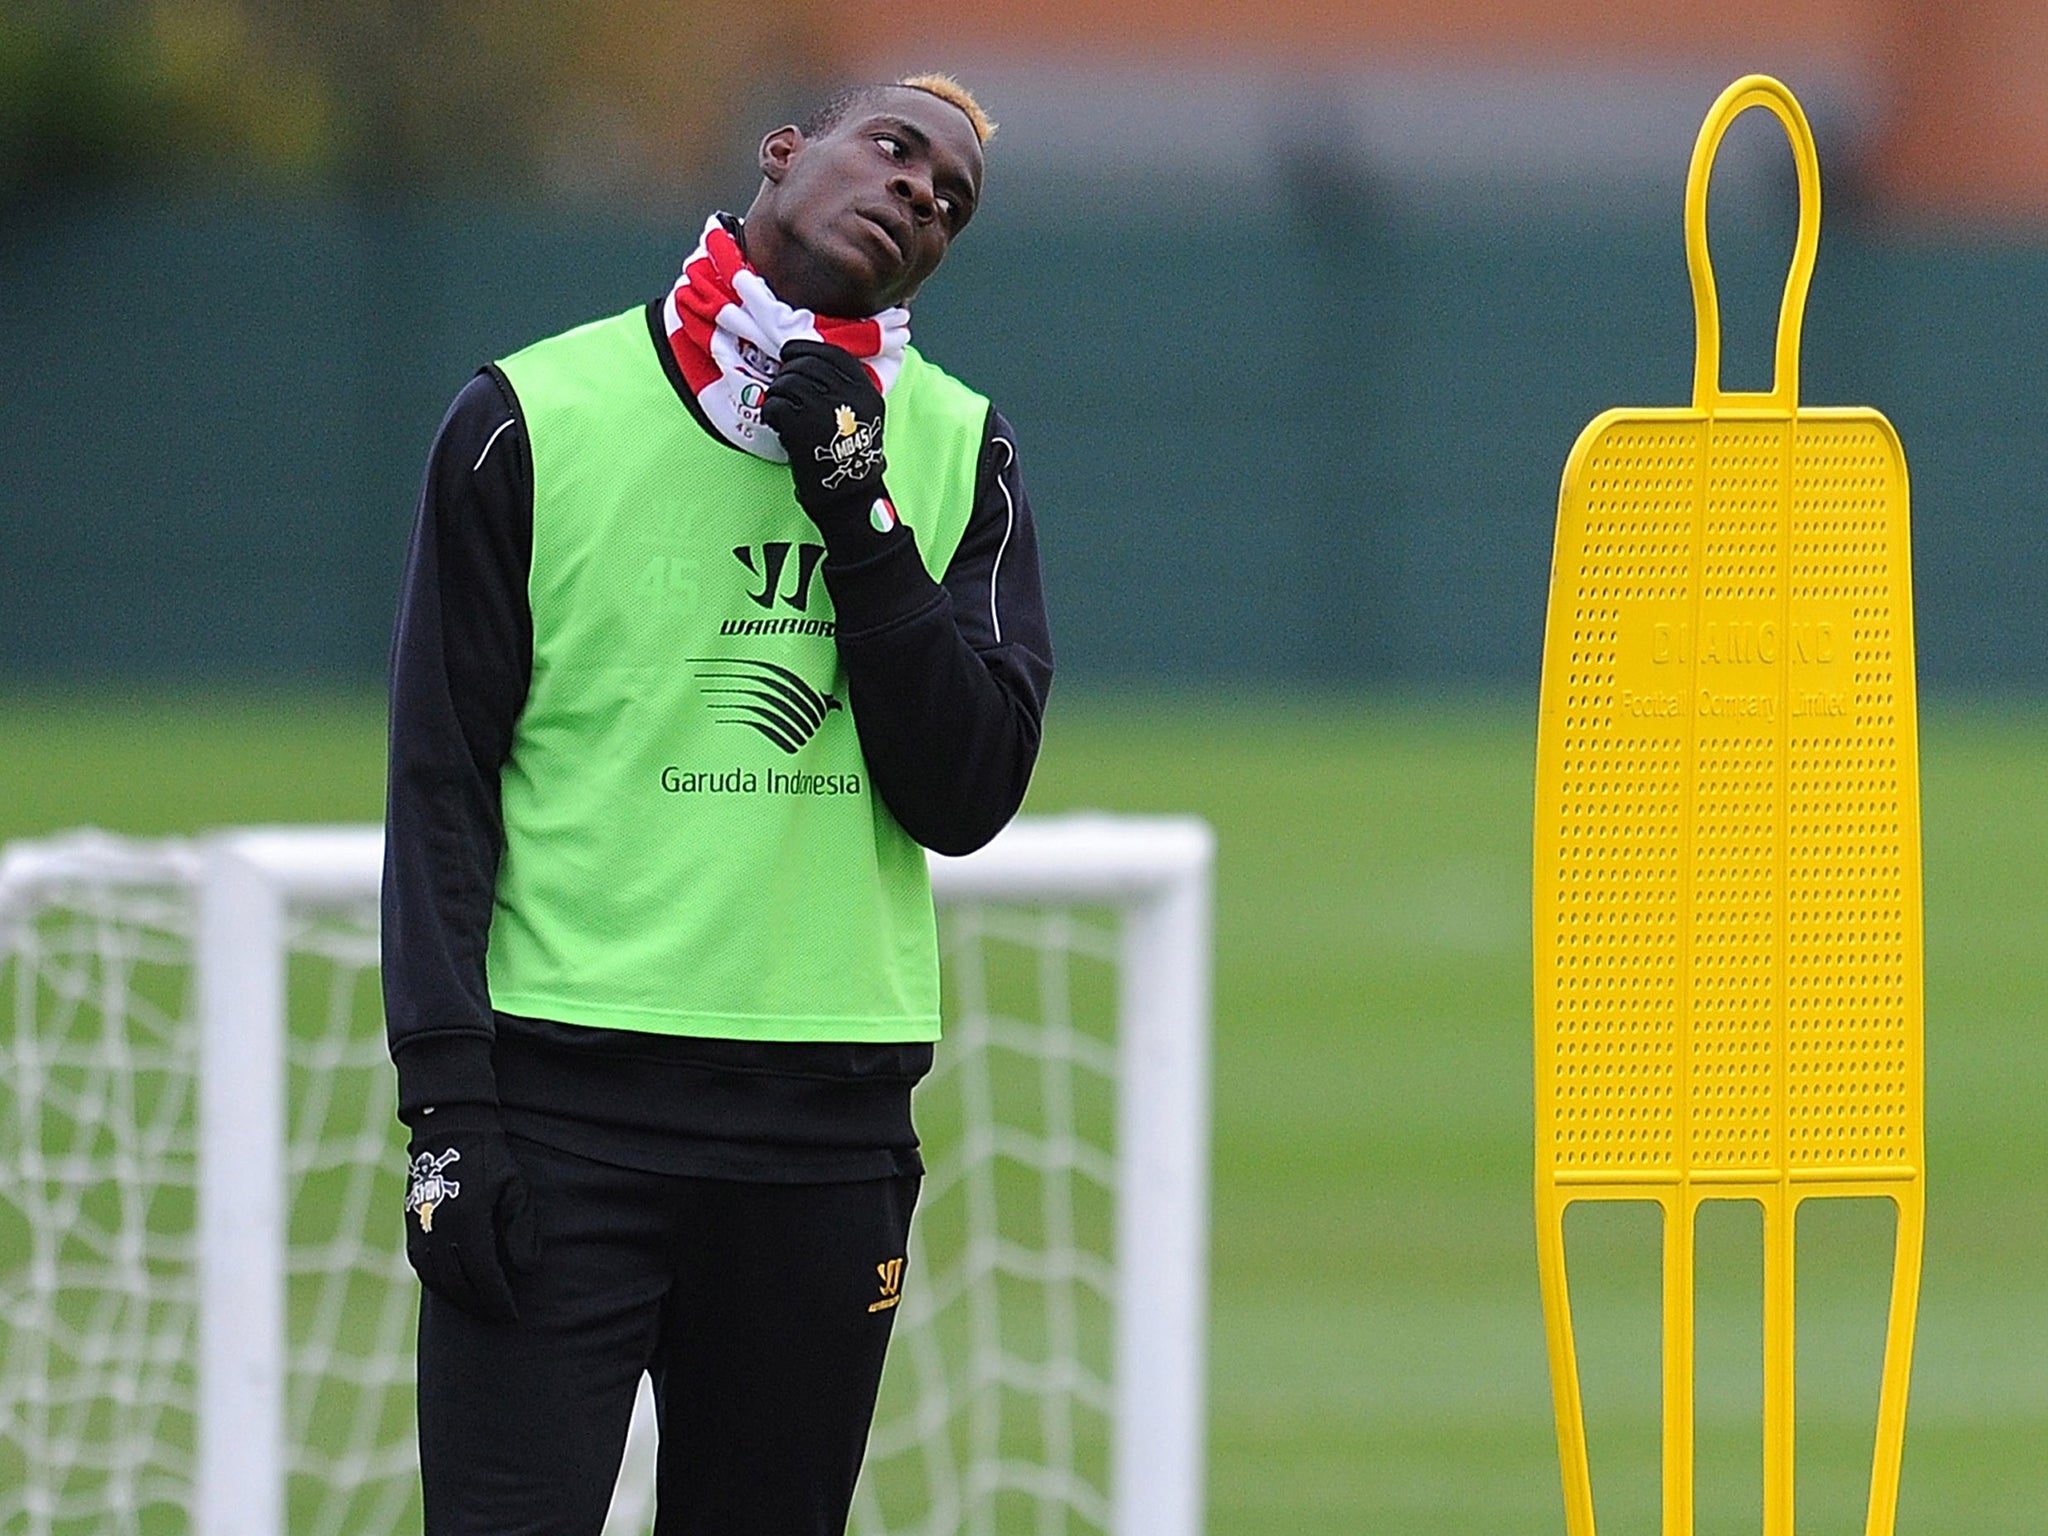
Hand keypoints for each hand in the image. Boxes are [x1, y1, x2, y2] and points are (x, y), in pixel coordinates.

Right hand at [403, 1103, 539, 1322]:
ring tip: (481, 1310)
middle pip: (461, 1284)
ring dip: (461, 1300)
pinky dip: (440, 1285)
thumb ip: (521, 1229)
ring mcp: (422, 1231)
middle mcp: (440, 1232)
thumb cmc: (490, 1159)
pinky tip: (456, 1290)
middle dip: (482, 1306)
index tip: (512, 1315)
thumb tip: (526, 1269)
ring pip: (439, 1281)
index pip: (484, 1276)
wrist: (448, 1132)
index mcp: (468, 1224)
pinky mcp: (412, 1228)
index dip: (498, 1299)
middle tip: (500, 1318)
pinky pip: (423, 1268)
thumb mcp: (515, 1188)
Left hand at [761, 340, 889, 528]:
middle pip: (807, 363)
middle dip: (788, 372)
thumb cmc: (850, 461)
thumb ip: (846, 391)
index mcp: (866, 392)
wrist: (848, 499)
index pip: (834, 355)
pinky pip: (775, 403)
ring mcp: (824, 408)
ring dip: (777, 394)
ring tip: (781, 412)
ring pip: (787, 381)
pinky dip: (770, 412)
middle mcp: (848, 396)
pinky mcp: (801, 424)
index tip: (791, 352)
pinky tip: (776, 424)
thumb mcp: (864, 419)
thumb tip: (809, 365)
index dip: (808, 348)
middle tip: (783, 388)